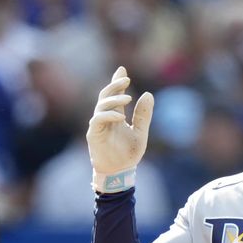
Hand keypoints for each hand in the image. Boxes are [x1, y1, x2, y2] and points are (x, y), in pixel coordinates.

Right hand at [86, 66, 154, 193]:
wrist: (120, 172)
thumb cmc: (128, 154)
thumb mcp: (141, 132)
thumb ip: (143, 115)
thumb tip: (149, 94)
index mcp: (115, 116)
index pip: (114, 95)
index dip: (117, 82)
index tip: (122, 70)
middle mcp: (105, 118)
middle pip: (105, 96)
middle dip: (114, 85)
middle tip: (125, 78)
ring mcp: (98, 125)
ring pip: (101, 105)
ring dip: (113, 99)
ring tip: (127, 98)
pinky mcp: (93, 134)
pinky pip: (97, 120)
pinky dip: (108, 115)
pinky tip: (120, 116)